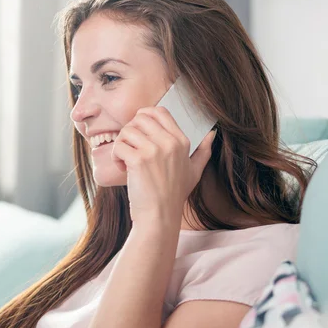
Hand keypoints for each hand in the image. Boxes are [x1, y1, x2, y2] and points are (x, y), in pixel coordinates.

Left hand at [111, 106, 215, 222]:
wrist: (159, 216)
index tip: (137, 129)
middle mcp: (169, 142)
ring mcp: (153, 150)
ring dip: (121, 144)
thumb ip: (203, 151)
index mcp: (181, 141)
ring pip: (126, 131)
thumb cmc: (173, 195)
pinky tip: (122, 168)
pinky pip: (119, 146)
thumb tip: (211, 134)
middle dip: (129, 131)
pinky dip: (116, 156)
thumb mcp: (194, 172)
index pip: (159, 111)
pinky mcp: (138, 161)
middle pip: (140, 118)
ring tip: (125, 160)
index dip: (143, 115)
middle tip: (129, 147)